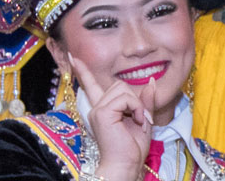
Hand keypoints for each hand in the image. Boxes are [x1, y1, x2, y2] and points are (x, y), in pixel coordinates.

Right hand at [72, 57, 154, 180]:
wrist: (126, 165)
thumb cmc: (132, 149)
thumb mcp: (143, 120)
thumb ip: (145, 101)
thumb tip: (151, 80)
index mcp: (103, 109)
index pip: (92, 86)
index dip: (83, 71)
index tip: (74, 57)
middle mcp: (97, 108)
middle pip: (119, 84)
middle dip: (135, 100)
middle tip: (140, 120)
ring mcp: (98, 109)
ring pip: (123, 88)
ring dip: (137, 105)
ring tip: (138, 122)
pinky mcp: (102, 112)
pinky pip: (126, 98)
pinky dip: (136, 108)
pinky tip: (137, 121)